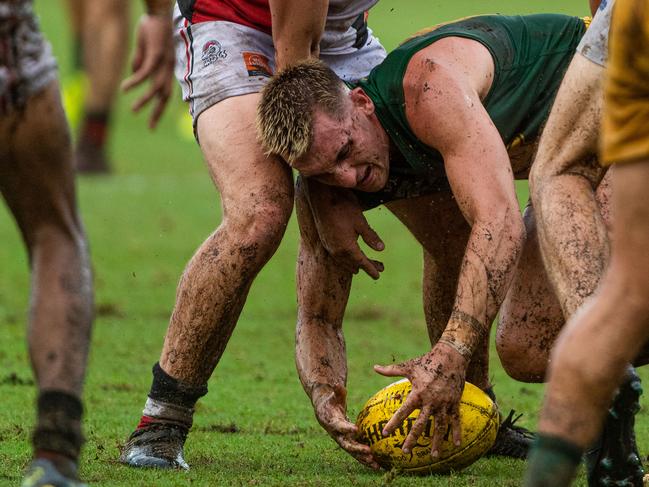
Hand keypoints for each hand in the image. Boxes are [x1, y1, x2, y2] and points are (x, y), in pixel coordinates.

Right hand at [122, 13, 174, 128]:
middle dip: (158, 113)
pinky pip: (146, 73)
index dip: (159, 109)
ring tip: (133, 110)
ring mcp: (164, 63)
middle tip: (150, 128)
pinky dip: (136, 82)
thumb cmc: (151, 30)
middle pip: (165, 97)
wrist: (157, 13)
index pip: (165, 95)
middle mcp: (168, 70)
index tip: (152, 124)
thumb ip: (140, 62)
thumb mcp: (144, 49)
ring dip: (145, 100)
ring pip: (156, 88)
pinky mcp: (157, 55)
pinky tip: (125, 88)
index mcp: (165, 70)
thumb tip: (135, 73)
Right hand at [307, 182, 384, 278]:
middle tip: (379, 269)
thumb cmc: (343, 207)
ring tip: (361, 267)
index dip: (371, 269)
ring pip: (344, 261)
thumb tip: (382, 249)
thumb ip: (370, 237)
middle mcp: (337, 251)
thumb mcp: (360, 222)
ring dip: (354, 264)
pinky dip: (345, 260)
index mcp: (347, 248)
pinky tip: (348, 256)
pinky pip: (337, 256)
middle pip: (353, 264)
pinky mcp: (325, 241)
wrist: (321, 199)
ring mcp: (329, 247)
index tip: (378, 276)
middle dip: (366, 266)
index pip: (362, 262)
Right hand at [312, 384, 379, 468]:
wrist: (323, 411)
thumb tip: (337, 384)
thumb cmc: (330, 400)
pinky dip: (366, 460)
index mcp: (332, 422)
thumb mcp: (333, 395)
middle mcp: (337, 434)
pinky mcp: (348, 443)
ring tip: (376, 464)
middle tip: (369, 452)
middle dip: (357, 449)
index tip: (356, 430)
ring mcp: (342, 440)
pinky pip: (357, 453)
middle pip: (347, 444)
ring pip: (353, 452)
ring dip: (364, 459)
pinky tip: (378, 465)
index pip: (339, 426)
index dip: (347, 428)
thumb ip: (337, 391)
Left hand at [374, 343, 467, 456]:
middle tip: (405, 451)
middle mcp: (431, 401)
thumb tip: (374, 368)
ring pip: (440, 426)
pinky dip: (456, 432)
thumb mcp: (408, 366)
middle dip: (413, 438)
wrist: (451, 357)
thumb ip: (391, 370)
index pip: (403, 411)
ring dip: (437, 442)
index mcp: (418, 393)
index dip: (394, 422)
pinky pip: (455, 420)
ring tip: (434, 456)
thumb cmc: (427, 361)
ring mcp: (444, 403)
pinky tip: (456, 444)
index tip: (385, 433)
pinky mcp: (454, 403)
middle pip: (421, 424)